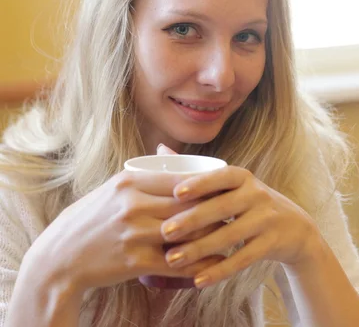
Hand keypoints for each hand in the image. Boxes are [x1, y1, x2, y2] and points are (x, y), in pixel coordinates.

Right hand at [25, 160, 223, 294]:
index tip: (226, 188)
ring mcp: (134, 233)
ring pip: (186, 233)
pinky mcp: (134, 261)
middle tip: (236, 211)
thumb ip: (143, 175)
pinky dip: (198, 265)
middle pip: (187, 204)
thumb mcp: (113, 189)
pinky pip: (176, 263)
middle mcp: (133, 205)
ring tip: (232, 236)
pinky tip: (215, 264)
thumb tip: (171, 155)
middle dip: (214, 209)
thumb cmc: (92, 218)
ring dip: (211, 236)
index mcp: (130, 182)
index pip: (180, 179)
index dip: (207, 185)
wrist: (61, 256)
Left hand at [160, 165, 321, 287]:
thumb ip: (196, 170)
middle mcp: (256, 193)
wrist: (293, 228)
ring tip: (173, 259)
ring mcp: (266, 218)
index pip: (220, 176)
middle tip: (164, 232)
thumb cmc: (247, 202)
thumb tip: (160, 148)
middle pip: (221, 207)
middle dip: (192, 220)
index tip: (175, 192)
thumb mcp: (230, 184)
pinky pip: (242, 259)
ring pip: (229, 235)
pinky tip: (198, 280)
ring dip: (200, 249)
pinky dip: (220, 270)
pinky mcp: (272, 243)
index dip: (200, 183)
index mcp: (241, 176)